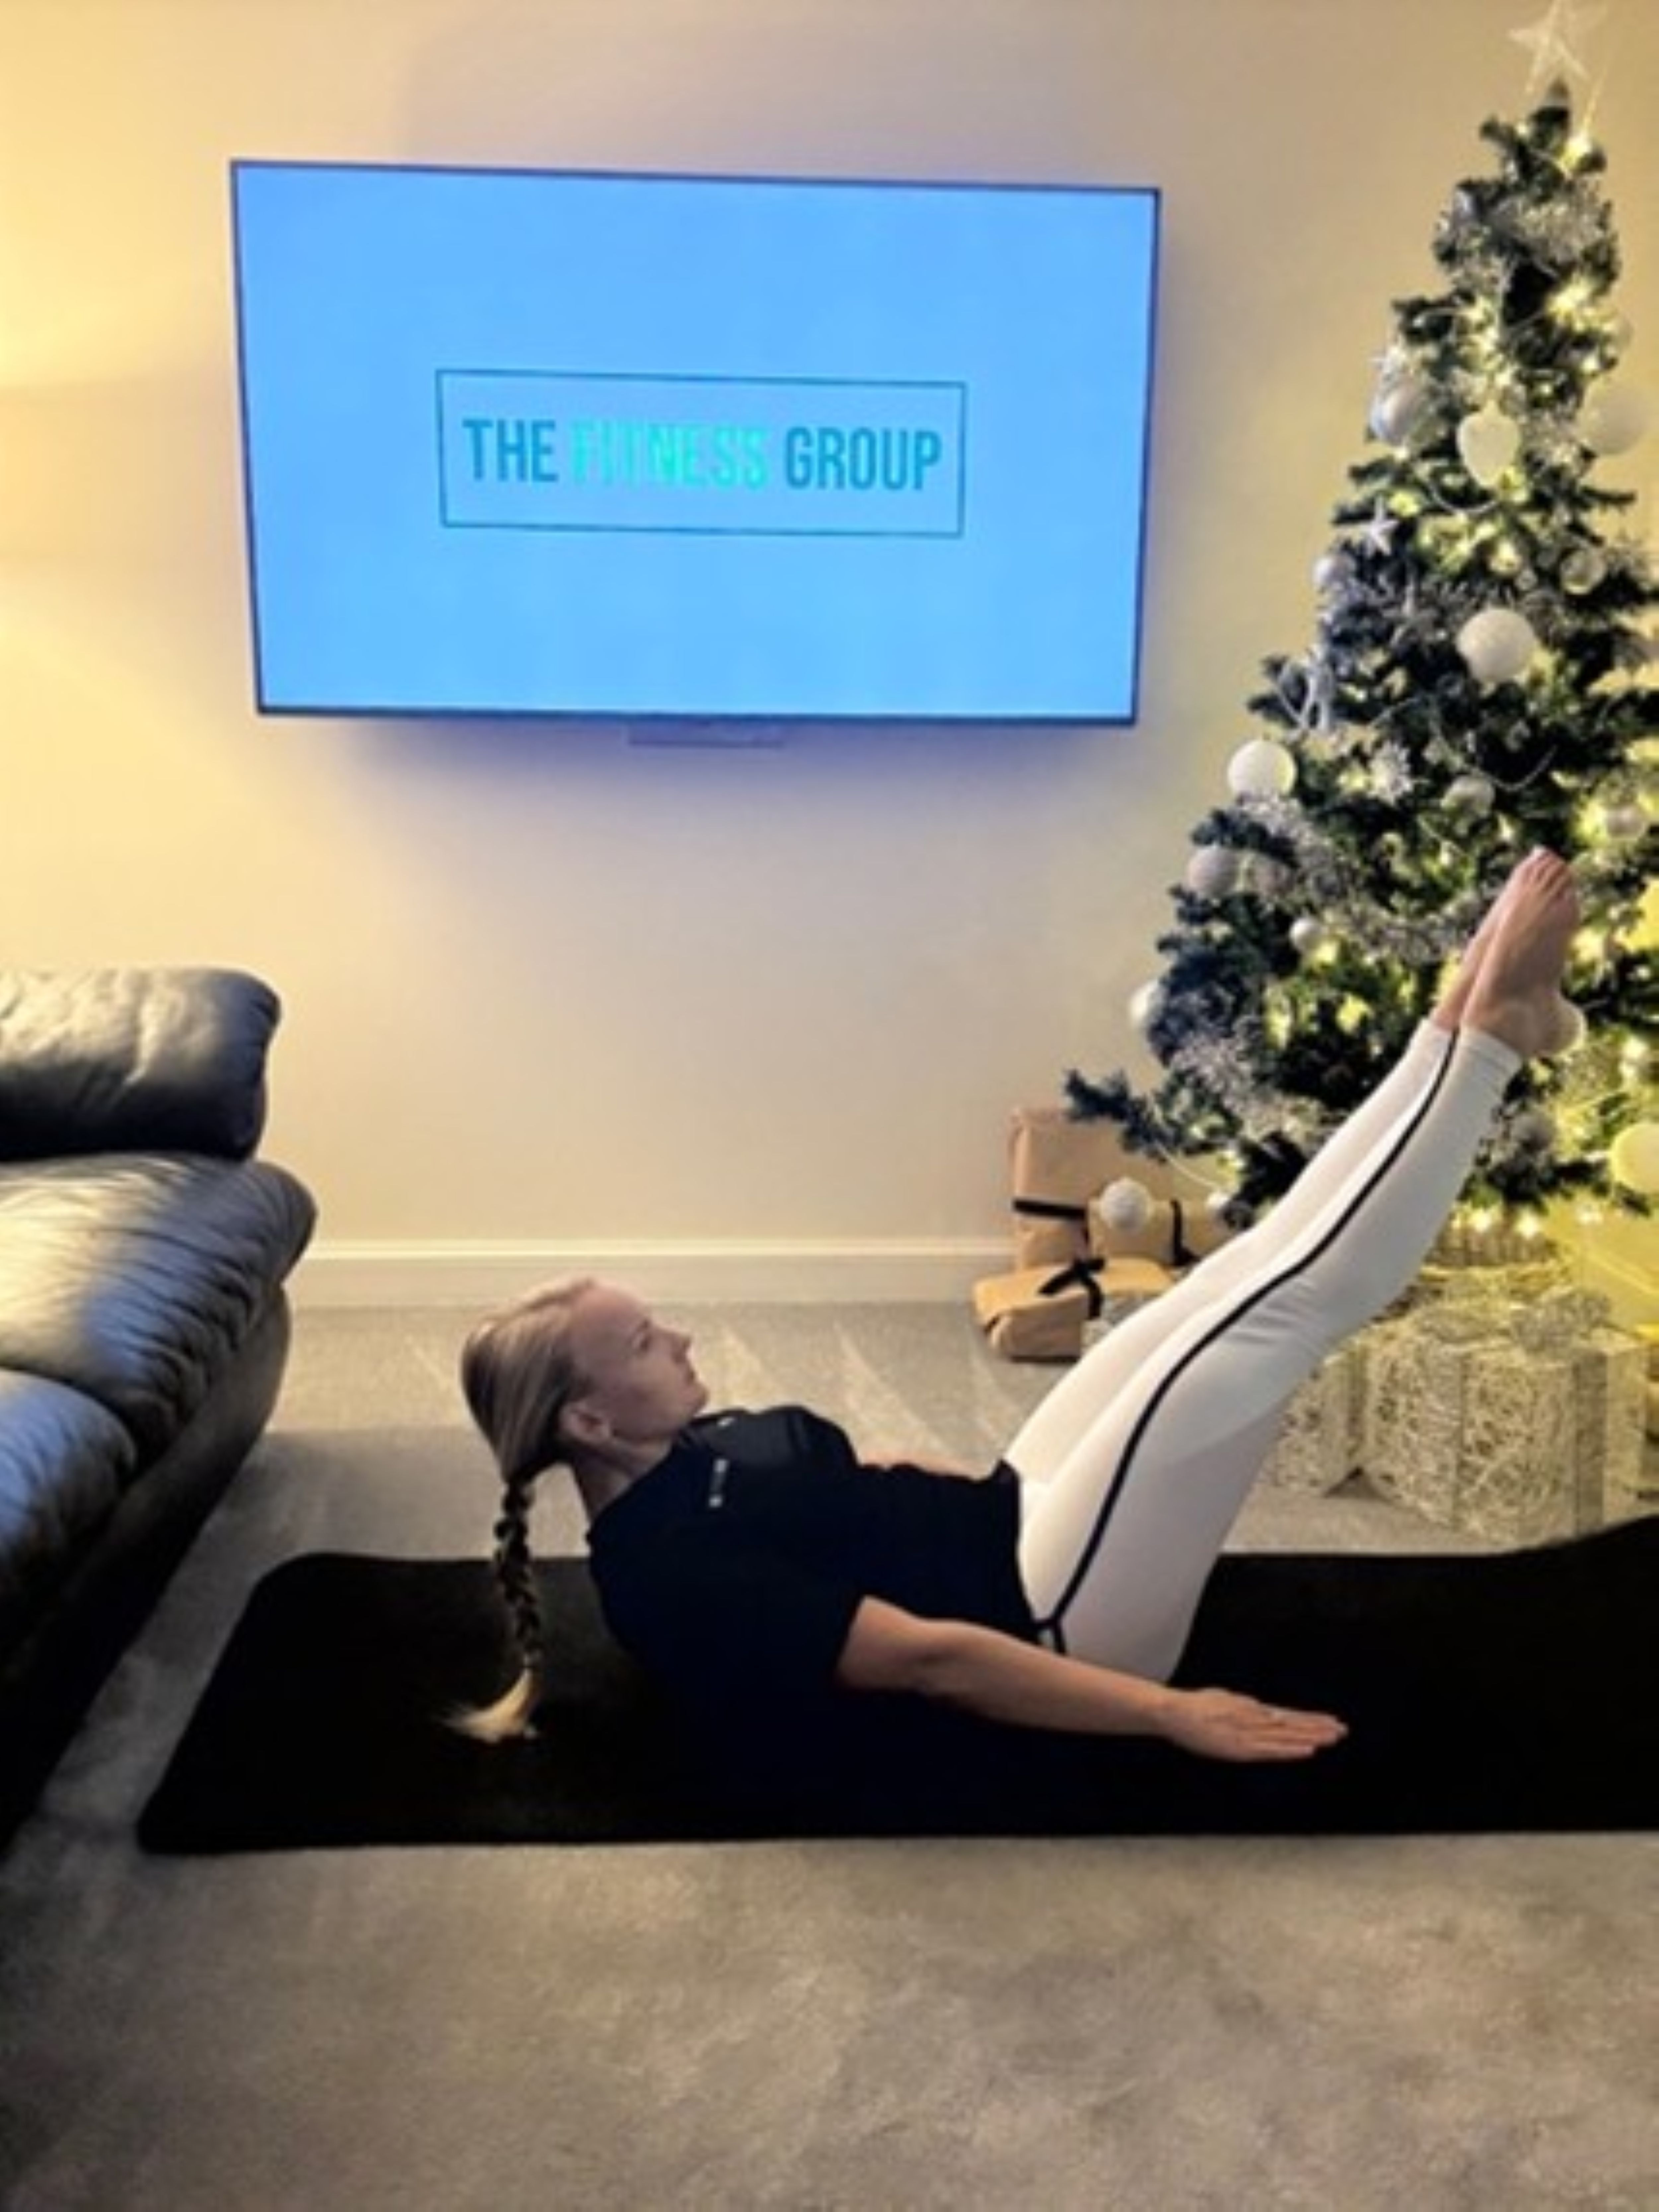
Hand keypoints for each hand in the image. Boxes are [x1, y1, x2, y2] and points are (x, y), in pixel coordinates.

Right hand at [1161, 1687, 1347, 1764]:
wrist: (1175, 1712)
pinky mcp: (1242, 1746)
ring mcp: (1250, 1732)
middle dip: (1318, 1726)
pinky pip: (1272, 1749)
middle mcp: (1255, 1718)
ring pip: (1287, 1735)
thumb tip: (1259, 1707)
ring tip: (1334, 1738)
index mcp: (1251, 1709)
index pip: (1287, 1715)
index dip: (1310, 1719)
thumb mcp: (1225, 1700)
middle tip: (1343, 1729)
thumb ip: (1243, 1707)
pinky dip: (1291, 1750)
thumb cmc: (1195, 1708)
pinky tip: (1308, 1751)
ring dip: (1311, 1736)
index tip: (1330, 1721)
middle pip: (1292, 1723)